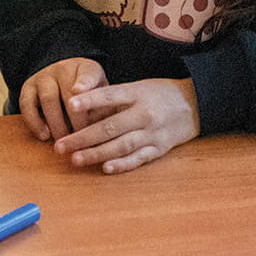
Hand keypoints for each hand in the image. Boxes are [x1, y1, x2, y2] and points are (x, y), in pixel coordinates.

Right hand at [19, 57, 108, 141]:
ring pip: (48, 98)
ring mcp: (43, 77)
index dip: (83, 83)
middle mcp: (63, 69)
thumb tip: (110, 132)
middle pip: (68, 92)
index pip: (87, 73)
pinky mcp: (27, 89)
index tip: (78, 92)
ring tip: (64, 142)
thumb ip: (106, 110)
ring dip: (57, 123)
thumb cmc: (91, 94)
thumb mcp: (103, 96)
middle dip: (76, 119)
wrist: (65, 81)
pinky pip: (27, 105)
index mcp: (86, 68)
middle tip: (83, 140)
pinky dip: (35, 122)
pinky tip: (45, 136)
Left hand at [54, 77, 200, 172]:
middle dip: (83, 138)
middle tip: (61, 146)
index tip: (70, 103)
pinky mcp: (160, 149)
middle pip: (110, 127)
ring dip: (97, 154)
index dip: (90, 100)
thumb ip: (114, 98)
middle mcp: (144, 114)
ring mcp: (153, 133)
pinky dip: (122, 165)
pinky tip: (104, 168)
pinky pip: (138, 159)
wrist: (195, 104)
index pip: (110, 96)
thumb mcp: (138, 87)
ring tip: (76, 159)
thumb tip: (82, 105)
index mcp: (137, 93)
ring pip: (121, 146)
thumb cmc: (159, 93)